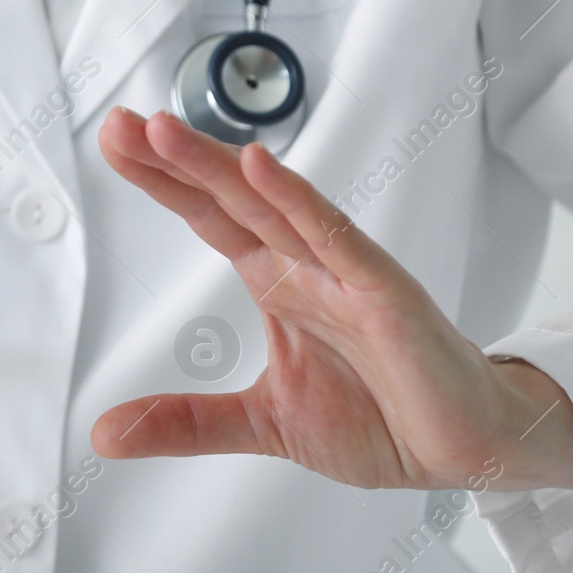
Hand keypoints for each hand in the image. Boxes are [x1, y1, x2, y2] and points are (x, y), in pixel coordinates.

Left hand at [90, 108, 572, 493]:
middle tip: (121, 124)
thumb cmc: (383, 418)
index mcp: (279, 282)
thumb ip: (188, 422)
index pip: (210, 217)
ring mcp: (346, 273)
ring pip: (271, 206)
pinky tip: (258, 167)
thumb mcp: (264, 423)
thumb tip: (106, 433)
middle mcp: (307, 265)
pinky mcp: (385, 294)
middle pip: (229, 198)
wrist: (467, 449)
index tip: (118, 143)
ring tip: (164, 132)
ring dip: (216, 167)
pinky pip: (335, 239)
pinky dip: (297, 201)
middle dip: (174, 160)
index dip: (164, 181)